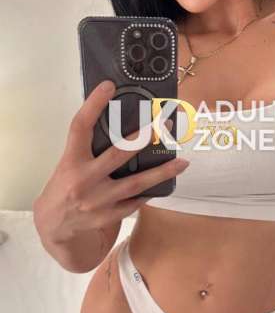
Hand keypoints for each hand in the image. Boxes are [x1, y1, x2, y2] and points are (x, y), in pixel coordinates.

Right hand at [33, 81, 187, 243]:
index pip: (80, 127)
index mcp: (70, 161)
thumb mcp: (68, 164)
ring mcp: (97, 200)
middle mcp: (83, 180)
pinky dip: (149, 191)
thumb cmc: (64, 186)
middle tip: (165, 123)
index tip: (108, 86)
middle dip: (144, 137)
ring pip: (136, 183)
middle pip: (118, 154)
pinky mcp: (108, 216)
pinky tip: (163, 184)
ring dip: (162, 172)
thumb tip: (116, 121)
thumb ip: (88, 148)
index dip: (93, 104)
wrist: (54, 226)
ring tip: (182, 162)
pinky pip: (135, 201)